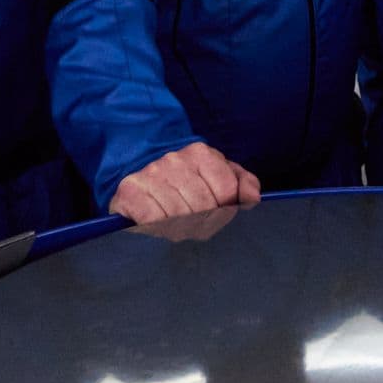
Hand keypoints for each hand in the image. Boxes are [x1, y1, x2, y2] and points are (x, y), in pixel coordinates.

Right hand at [111, 142, 261, 224]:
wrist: (141, 179)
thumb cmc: (187, 184)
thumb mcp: (220, 177)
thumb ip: (243, 184)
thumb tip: (252, 197)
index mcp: (201, 154)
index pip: (226, 191)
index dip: (225, 210)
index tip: (217, 213)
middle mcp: (175, 160)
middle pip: (203, 207)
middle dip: (203, 223)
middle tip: (195, 224)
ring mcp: (151, 174)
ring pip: (179, 217)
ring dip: (180, 228)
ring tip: (176, 224)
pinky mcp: (130, 191)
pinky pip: (154, 220)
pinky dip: (159, 228)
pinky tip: (158, 223)